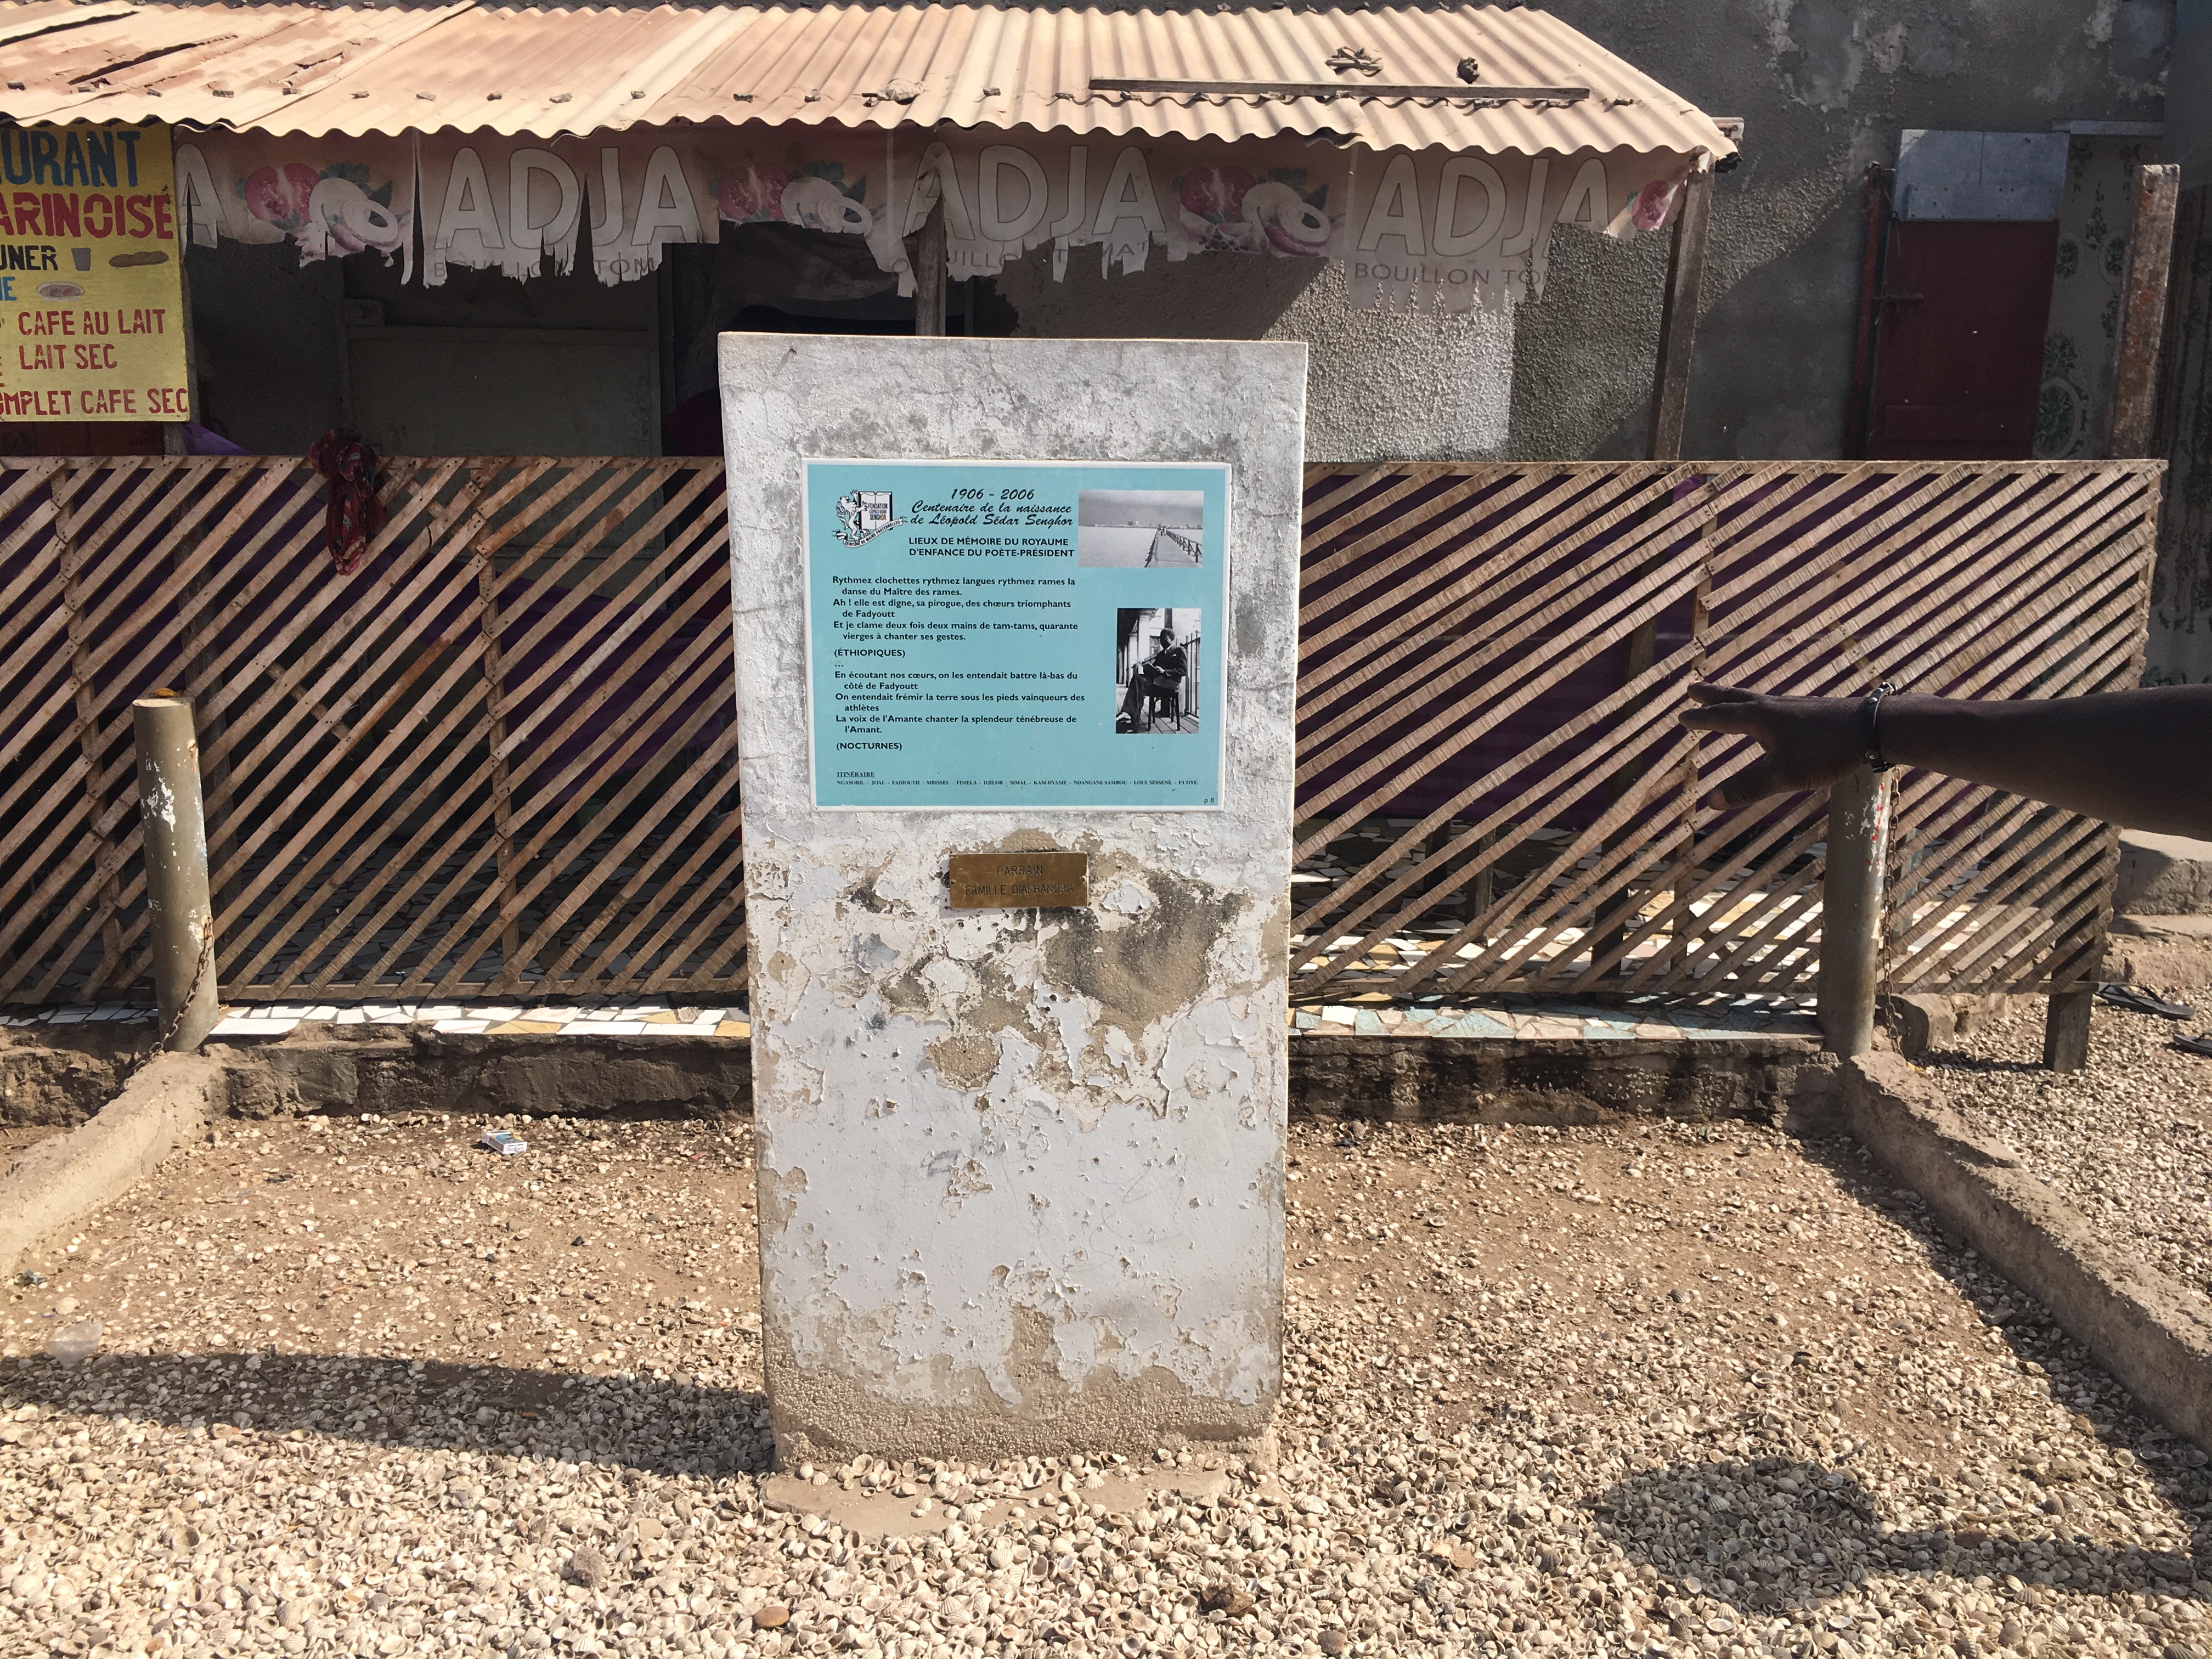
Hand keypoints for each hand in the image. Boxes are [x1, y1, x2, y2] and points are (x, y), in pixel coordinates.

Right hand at [1679, 683, 1865, 807]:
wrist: (1874, 728)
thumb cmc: (1826, 751)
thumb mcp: (1783, 775)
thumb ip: (1747, 788)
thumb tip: (1710, 802)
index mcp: (1761, 719)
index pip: (1722, 717)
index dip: (1701, 719)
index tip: (1682, 716)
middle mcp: (1775, 708)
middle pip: (1737, 698)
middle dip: (1714, 696)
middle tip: (1694, 688)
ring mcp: (1797, 708)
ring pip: (1759, 700)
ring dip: (1739, 699)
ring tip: (1731, 701)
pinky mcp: (1816, 712)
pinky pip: (1779, 707)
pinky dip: (1765, 708)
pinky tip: (1777, 716)